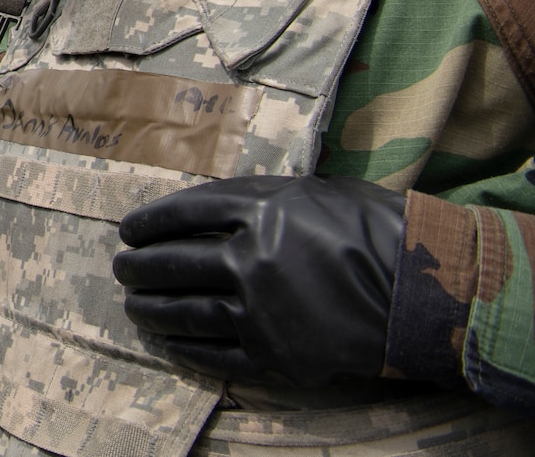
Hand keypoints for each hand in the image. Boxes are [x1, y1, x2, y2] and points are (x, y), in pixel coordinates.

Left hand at [113, 174, 404, 385]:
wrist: (427, 295)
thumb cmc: (377, 231)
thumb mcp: (315, 193)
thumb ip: (260, 199)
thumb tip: (211, 208)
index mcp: (261, 211)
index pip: (184, 213)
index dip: (150, 222)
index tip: (128, 230)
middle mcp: (253, 259)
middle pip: (174, 263)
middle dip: (140, 267)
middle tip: (122, 268)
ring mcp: (262, 311)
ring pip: (185, 311)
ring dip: (151, 308)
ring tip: (133, 305)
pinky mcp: (277, 355)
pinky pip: (215, 353)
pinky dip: (184, 347)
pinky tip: (167, 342)